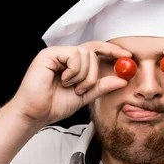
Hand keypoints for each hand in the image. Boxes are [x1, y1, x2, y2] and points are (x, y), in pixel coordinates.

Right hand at [11, 41, 130, 127]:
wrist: (36, 114)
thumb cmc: (55, 105)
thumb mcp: (85, 96)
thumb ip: (102, 86)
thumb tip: (122, 80)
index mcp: (73, 63)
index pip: (96, 50)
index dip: (112, 50)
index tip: (127, 56)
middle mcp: (65, 55)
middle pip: (93, 53)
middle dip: (92, 75)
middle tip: (81, 89)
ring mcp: (57, 53)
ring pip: (85, 55)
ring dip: (82, 76)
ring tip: (69, 86)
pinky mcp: (50, 54)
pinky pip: (74, 55)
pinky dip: (73, 71)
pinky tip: (63, 80)